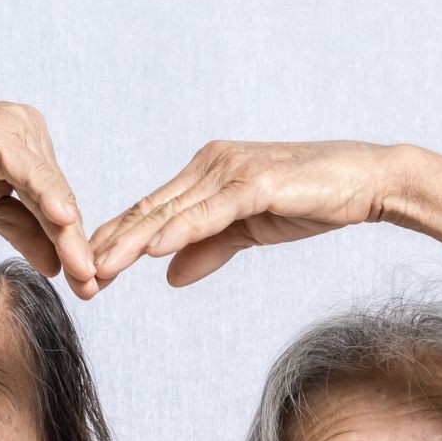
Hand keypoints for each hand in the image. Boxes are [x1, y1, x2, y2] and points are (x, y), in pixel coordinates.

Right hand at [0, 86, 98, 296]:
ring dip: (69, 236)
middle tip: (90, 289)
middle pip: (61, 200)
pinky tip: (65, 224)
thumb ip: (23, 231)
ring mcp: (19, 130)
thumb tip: (54, 266)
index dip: (72, 245)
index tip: (85, 284)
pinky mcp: (1, 134)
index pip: (59, 203)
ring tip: (83, 273)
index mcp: (31, 147)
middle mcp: (31, 132)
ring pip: (53, 192)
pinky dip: (50, 199)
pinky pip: (32, 174)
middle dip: (76, 247)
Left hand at [89, 140, 404, 287]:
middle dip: (112, 244)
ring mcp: (232, 170)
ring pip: (171, 212)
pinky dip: (179, 230)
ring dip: (133, 243)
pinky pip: (209, 212)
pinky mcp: (255, 183)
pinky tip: (152, 250)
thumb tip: (169, 276)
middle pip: (151, 210)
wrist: (365, 182)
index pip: (152, 211)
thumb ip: (209, 248)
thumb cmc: (311, 201)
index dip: (118, 239)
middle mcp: (211, 164)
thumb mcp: (250, 231)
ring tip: (101, 267)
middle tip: (76, 272)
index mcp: (206, 173)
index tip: (86, 266)